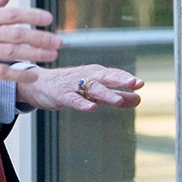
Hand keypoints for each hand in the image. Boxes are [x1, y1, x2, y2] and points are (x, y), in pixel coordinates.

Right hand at [0, 0, 59, 84]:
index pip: (12, 14)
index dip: (32, 15)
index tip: (49, 19)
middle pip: (16, 34)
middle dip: (40, 38)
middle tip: (58, 42)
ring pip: (11, 52)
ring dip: (35, 54)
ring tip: (52, 56)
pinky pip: (1, 72)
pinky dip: (19, 73)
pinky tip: (33, 73)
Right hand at [17, 64, 143, 110]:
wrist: (40, 84)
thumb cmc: (71, 86)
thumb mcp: (95, 91)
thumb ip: (117, 96)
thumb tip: (138, 99)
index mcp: (95, 73)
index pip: (113, 74)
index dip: (126, 78)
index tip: (141, 83)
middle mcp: (86, 76)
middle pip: (105, 77)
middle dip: (120, 80)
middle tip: (134, 82)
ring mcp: (73, 85)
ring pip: (91, 88)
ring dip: (106, 93)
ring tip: (118, 100)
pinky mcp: (62, 94)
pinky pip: (73, 99)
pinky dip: (82, 103)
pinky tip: (92, 108)